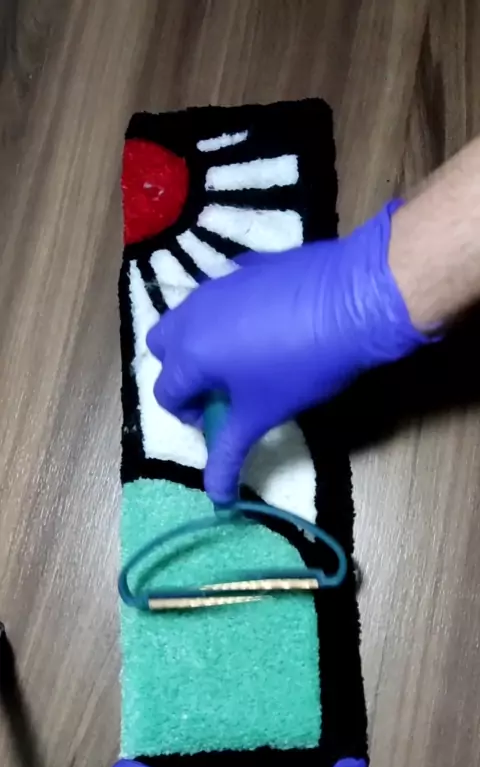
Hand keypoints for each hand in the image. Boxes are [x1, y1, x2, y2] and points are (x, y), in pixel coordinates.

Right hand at [147, 201, 426, 503]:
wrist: (355, 300)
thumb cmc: (300, 367)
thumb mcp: (262, 414)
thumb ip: (230, 453)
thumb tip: (215, 497)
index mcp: (189, 353)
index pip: (166, 393)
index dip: (190, 415)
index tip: (221, 420)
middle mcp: (193, 314)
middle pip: (162, 345)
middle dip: (180, 371)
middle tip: (220, 388)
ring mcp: (219, 283)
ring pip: (189, 315)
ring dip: (202, 341)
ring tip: (243, 358)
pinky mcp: (249, 265)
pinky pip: (223, 293)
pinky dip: (230, 313)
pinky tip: (268, 324)